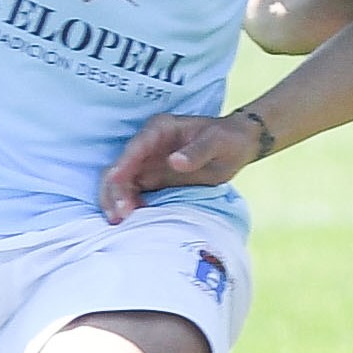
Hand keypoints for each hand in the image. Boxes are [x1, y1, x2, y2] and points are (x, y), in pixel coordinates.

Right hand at [97, 109, 263, 223]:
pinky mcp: (152, 178)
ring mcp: (147, 163)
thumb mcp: (216, 142)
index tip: (117, 187)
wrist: (237, 146)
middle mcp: (147, 145)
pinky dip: (128, 205)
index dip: (123, 168)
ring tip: (120, 222)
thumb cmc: (227, 139)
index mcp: (159, 129)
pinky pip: (132, 193)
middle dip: (115, 191)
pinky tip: (133, 220)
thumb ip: (196, 152)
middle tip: (121, 216)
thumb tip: (173, 162)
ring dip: (116, 201)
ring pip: (121, 183)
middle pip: (120, 168)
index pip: (134, 148)